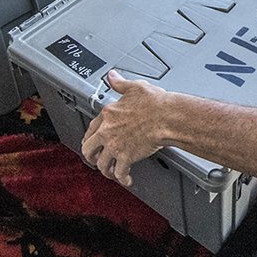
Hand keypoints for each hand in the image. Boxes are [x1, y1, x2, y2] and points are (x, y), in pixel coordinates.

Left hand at [81, 71, 166, 186]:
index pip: (91, 128)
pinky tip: (127, 180)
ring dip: (106, 170)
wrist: (167, 117)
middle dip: (91, 156)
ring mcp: (115, 146)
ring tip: (111, 172)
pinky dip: (123, 179)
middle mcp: (107, 131)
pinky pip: (119, 173)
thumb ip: (120, 83)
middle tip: (95, 159)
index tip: (92, 141)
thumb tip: (112, 76)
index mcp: (108, 114)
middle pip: (88, 149)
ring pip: (101, 164)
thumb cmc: (155, 103)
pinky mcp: (126, 157)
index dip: (90, 137)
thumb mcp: (135, 87)